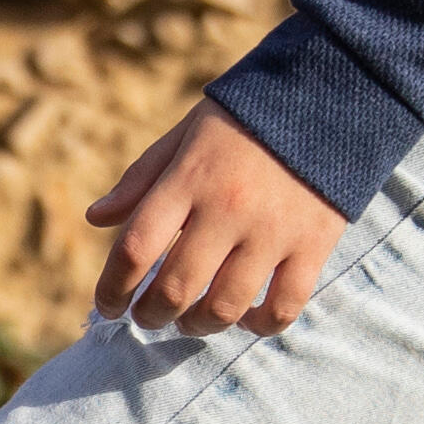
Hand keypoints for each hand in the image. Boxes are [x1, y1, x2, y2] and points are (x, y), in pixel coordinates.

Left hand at [87, 102, 348, 337]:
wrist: (327, 97)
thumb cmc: (244, 120)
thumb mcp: (186, 135)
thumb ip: (141, 179)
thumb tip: (96, 218)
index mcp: (189, 178)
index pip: (135, 249)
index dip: (113, 288)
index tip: (109, 305)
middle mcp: (228, 208)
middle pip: (176, 287)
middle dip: (150, 314)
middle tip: (146, 316)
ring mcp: (273, 230)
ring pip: (225, 307)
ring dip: (197, 326)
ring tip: (189, 321)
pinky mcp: (313, 244)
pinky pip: (283, 307)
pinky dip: (260, 325)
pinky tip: (245, 319)